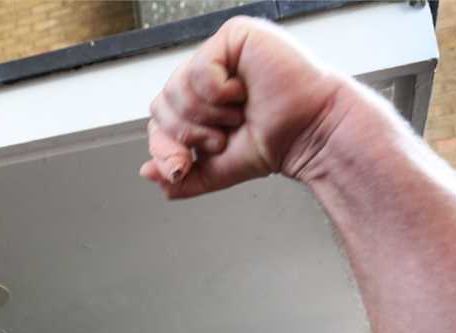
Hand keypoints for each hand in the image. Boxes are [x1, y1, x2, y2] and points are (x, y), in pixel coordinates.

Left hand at [141, 16, 346, 198]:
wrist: (309, 135)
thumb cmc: (271, 144)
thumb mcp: (213, 170)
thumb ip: (178, 173)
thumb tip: (146, 172)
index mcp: (197, 97)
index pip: (157, 118)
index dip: (163, 146)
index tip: (182, 168)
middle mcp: (205, 71)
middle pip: (161, 103)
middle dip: (185, 133)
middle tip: (220, 139)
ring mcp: (219, 51)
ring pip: (176, 88)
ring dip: (206, 116)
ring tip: (236, 116)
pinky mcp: (234, 35)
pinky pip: (198, 69)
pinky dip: (218, 93)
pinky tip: (243, 93)